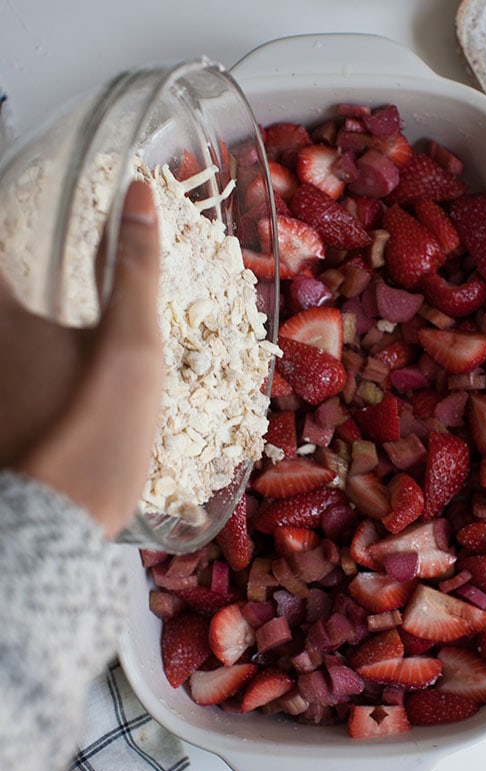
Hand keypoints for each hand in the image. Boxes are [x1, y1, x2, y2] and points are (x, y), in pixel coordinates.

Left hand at [0, 181, 162, 537]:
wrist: (59, 527)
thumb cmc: (97, 428)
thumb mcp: (132, 346)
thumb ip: (135, 270)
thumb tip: (140, 196)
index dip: (12, 216)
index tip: (31, 205)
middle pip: (4, 290)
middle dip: (22, 272)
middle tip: (51, 261)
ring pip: (9, 337)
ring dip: (27, 316)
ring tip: (55, 305)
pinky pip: (11, 375)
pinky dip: (26, 357)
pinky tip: (53, 367)